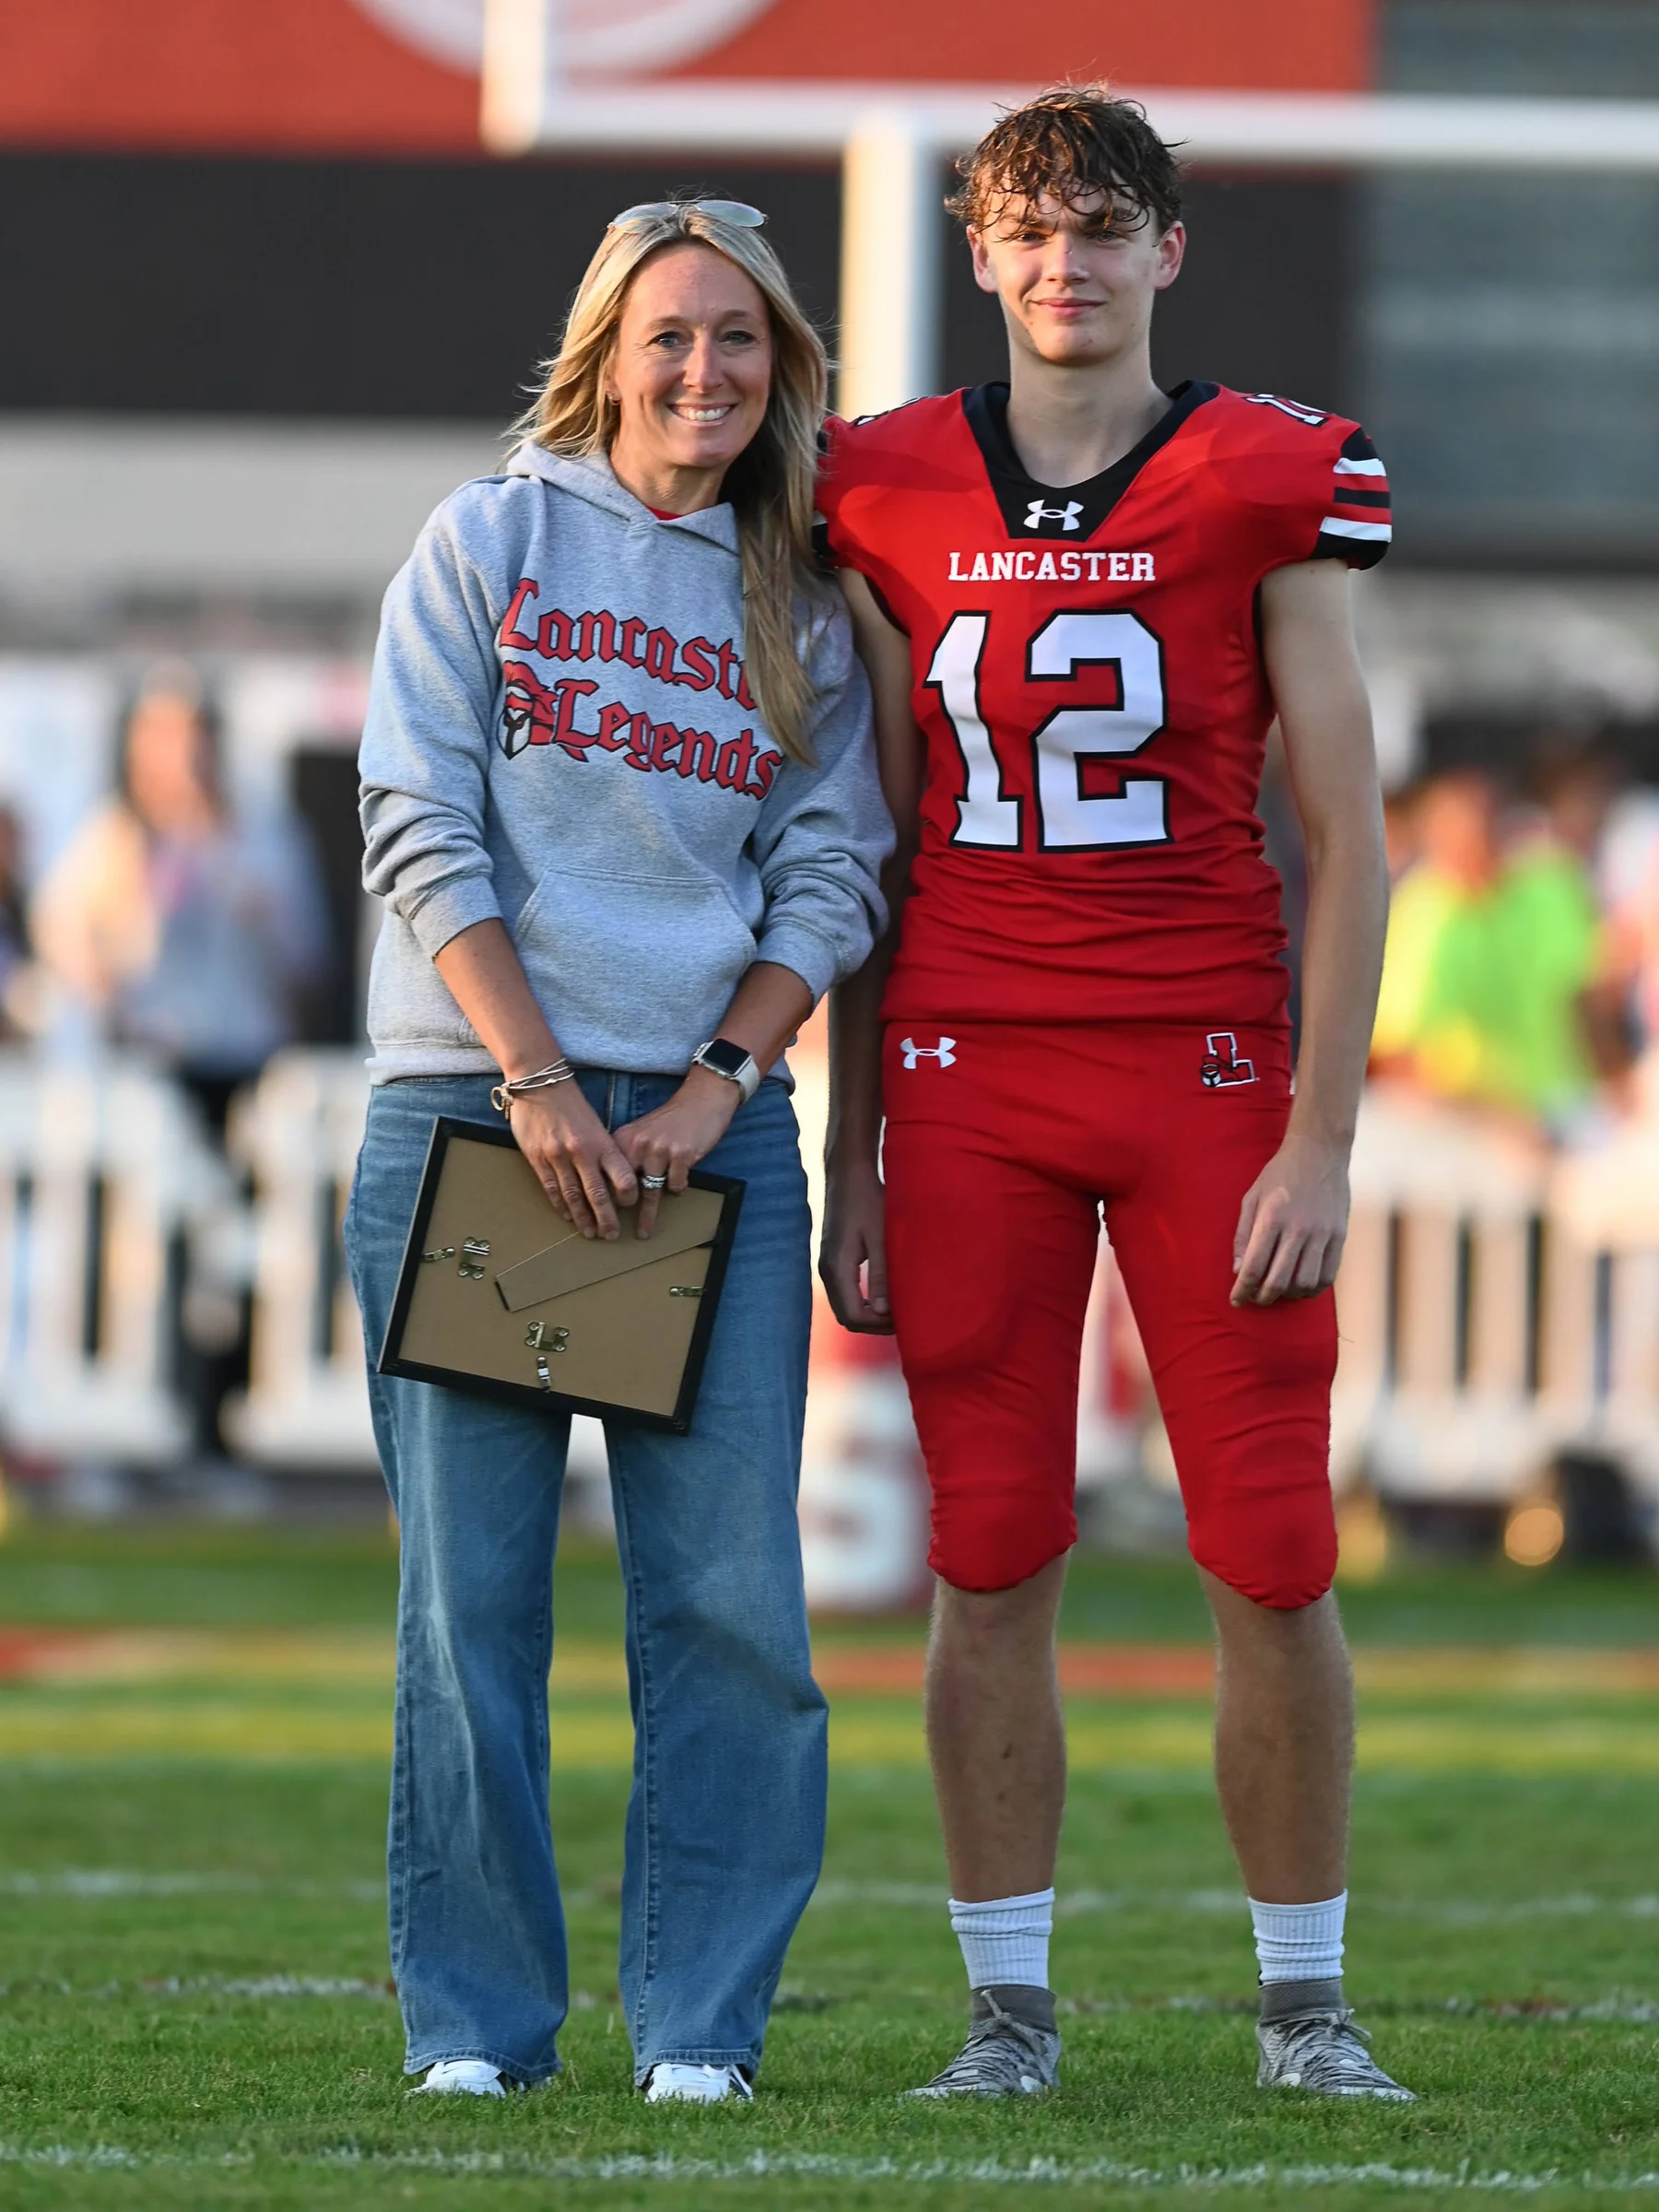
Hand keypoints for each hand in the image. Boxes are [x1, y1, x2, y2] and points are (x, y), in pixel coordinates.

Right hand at [508, 1083, 637, 1240]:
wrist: (540, 1085)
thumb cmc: (572, 1105)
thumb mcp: (596, 1125)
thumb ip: (604, 1151)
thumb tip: (614, 1179)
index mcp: (602, 1142)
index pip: (623, 1178)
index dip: (629, 1196)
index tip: (630, 1206)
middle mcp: (582, 1152)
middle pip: (598, 1194)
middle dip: (606, 1218)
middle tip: (611, 1235)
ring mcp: (558, 1157)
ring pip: (573, 1196)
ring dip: (583, 1218)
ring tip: (590, 1233)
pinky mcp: (538, 1159)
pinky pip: (551, 1188)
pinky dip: (561, 1205)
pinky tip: (568, 1216)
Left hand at [614, 1069, 740, 1237]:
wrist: (701, 1101)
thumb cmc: (671, 1121)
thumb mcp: (642, 1133)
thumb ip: (629, 1155)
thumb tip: (615, 1189)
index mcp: (622, 1139)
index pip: (606, 1175)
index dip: (602, 1197)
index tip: (595, 1217)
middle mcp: (638, 1145)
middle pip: (624, 1187)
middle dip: (619, 1213)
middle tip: (613, 1232)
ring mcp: (660, 1150)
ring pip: (650, 1192)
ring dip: (647, 1215)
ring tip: (643, 1233)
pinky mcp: (682, 1155)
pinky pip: (676, 1185)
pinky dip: (678, 1187)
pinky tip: (680, 1181)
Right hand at [818, 1159, 892, 1332]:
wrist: (849, 1173)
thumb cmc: (868, 1199)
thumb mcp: (880, 1237)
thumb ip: (880, 1275)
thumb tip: (883, 1311)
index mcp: (837, 1267)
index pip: (853, 1315)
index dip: (879, 1324)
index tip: (905, 1318)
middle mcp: (827, 1270)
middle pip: (846, 1317)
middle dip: (874, 1324)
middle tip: (904, 1319)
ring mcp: (828, 1264)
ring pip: (845, 1306)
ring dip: (869, 1313)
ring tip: (897, 1308)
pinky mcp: (833, 1258)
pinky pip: (845, 1292)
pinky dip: (863, 1300)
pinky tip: (884, 1294)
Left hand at [1231, 1133, 1349, 1306]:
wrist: (1319, 1152)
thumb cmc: (1279, 1175)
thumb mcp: (1251, 1198)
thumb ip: (1242, 1235)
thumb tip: (1238, 1269)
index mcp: (1271, 1219)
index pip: (1254, 1267)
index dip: (1242, 1290)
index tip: (1235, 1300)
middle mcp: (1297, 1229)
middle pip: (1278, 1281)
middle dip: (1262, 1298)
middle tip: (1255, 1299)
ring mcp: (1322, 1234)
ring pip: (1305, 1283)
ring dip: (1288, 1295)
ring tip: (1278, 1292)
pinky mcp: (1339, 1235)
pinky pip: (1328, 1275)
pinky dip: (1313, 1289)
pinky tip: (1302, 1286)